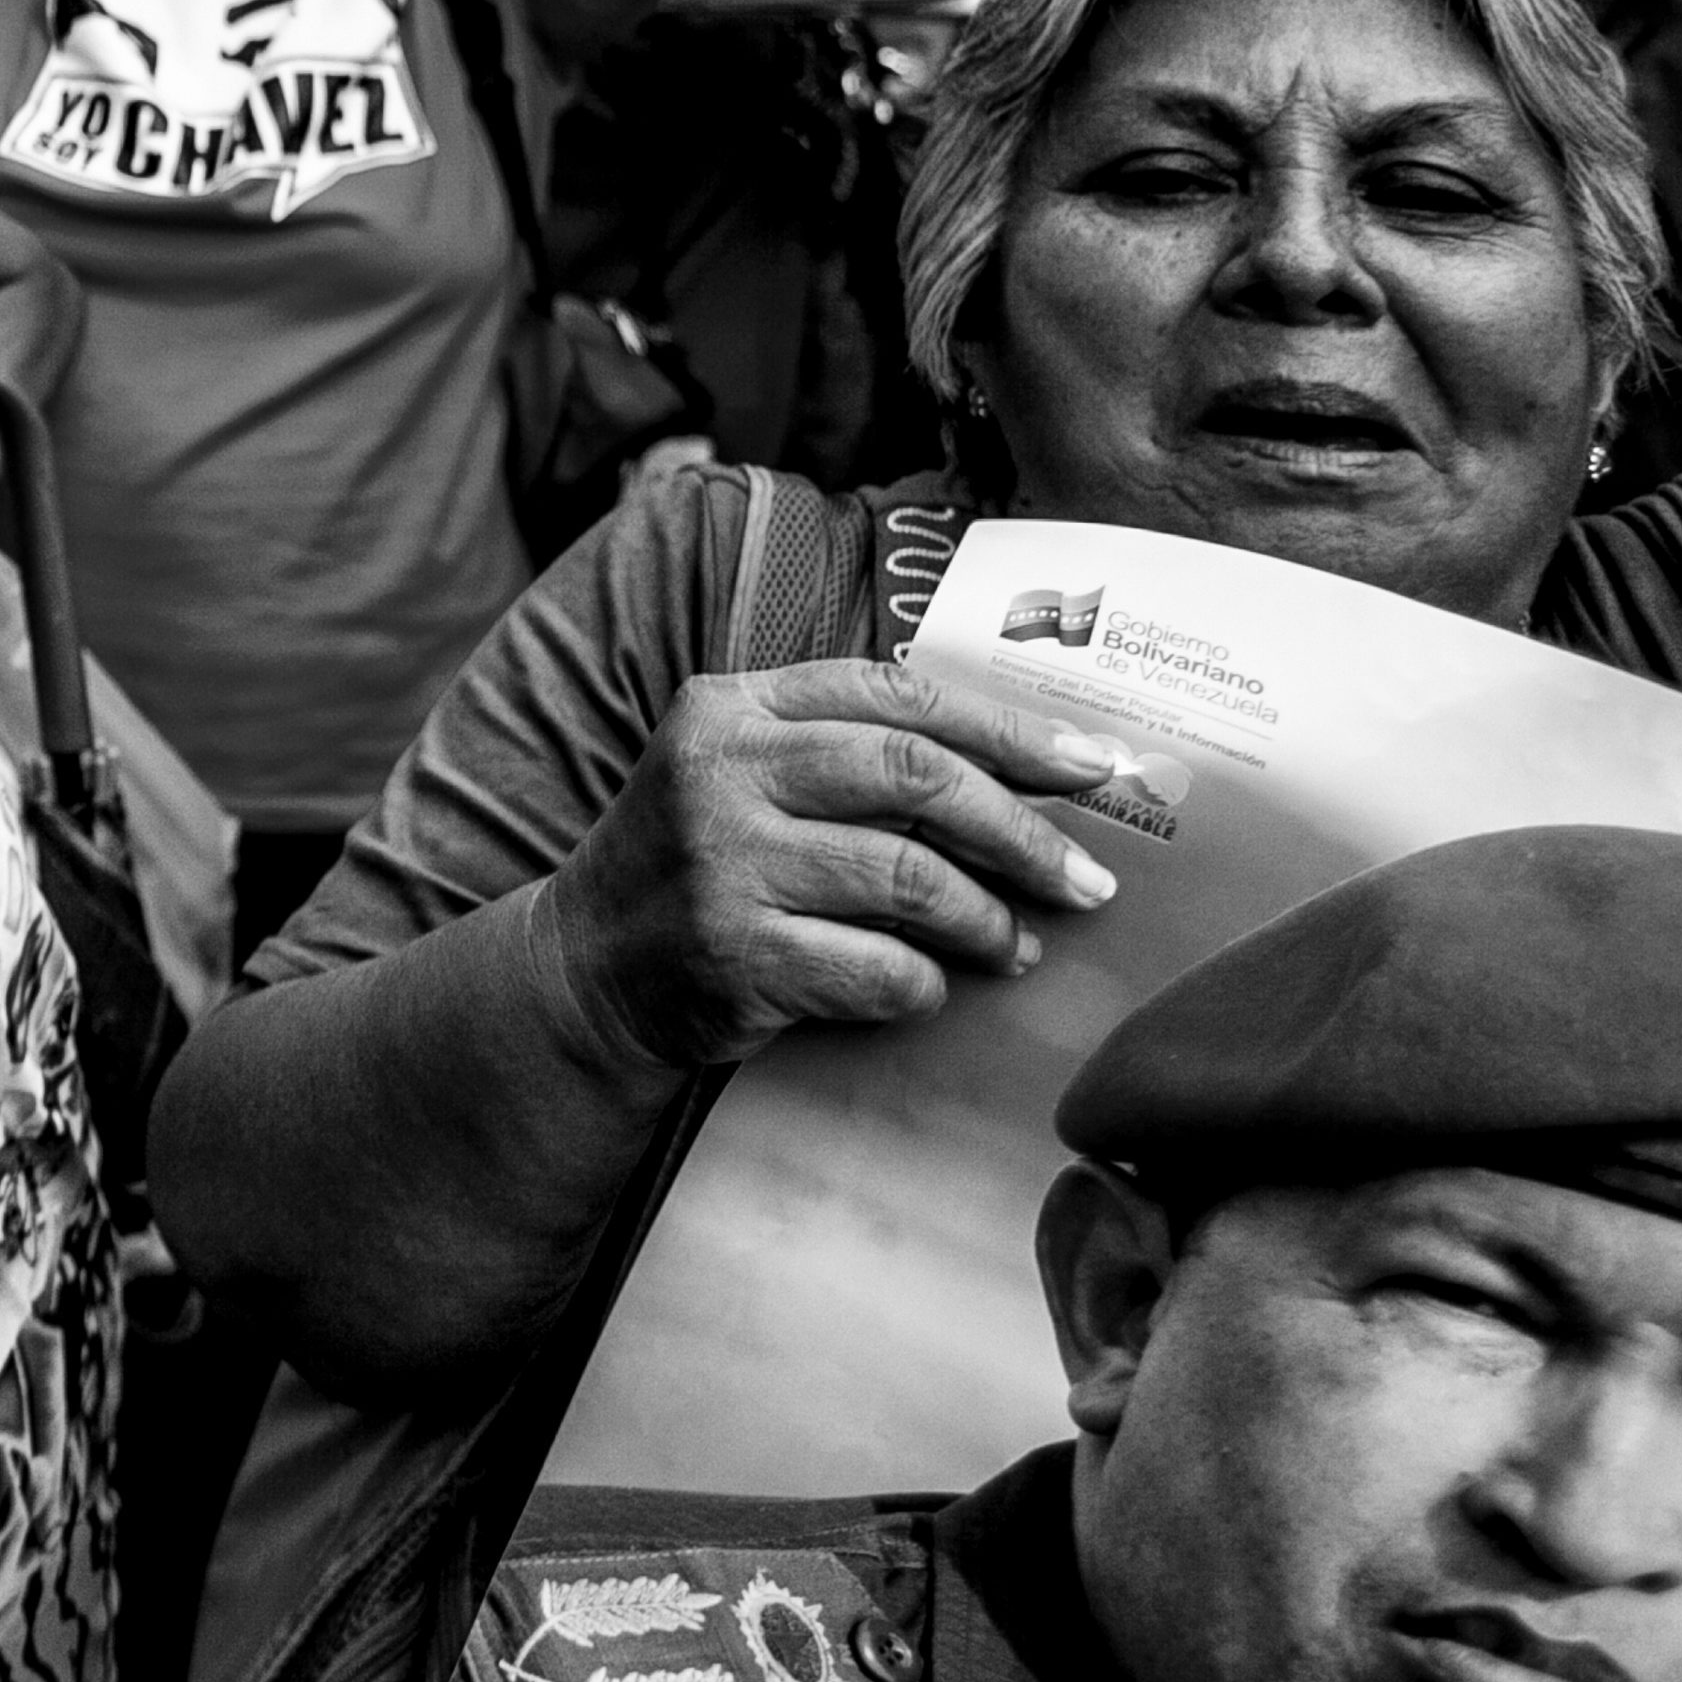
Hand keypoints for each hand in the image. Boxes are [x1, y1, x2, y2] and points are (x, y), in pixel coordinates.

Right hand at [544, 660, 1124, 1069]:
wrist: (587, 967)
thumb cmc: (703, 865)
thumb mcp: (747, 775)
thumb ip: (849, 756)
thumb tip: (1027, 780)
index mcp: (734, 707)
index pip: (898, 696)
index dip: (1009, 730)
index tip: (1094, 768)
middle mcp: (721, 771)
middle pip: (914, 775)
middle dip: (1021, 829)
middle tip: (1086, 879)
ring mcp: (722, 863)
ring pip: (907, 876)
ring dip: (986, 919)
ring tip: (1016, 945)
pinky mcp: (732, 954)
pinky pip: (875, 968)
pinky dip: (923, 982)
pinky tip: (930, 985)